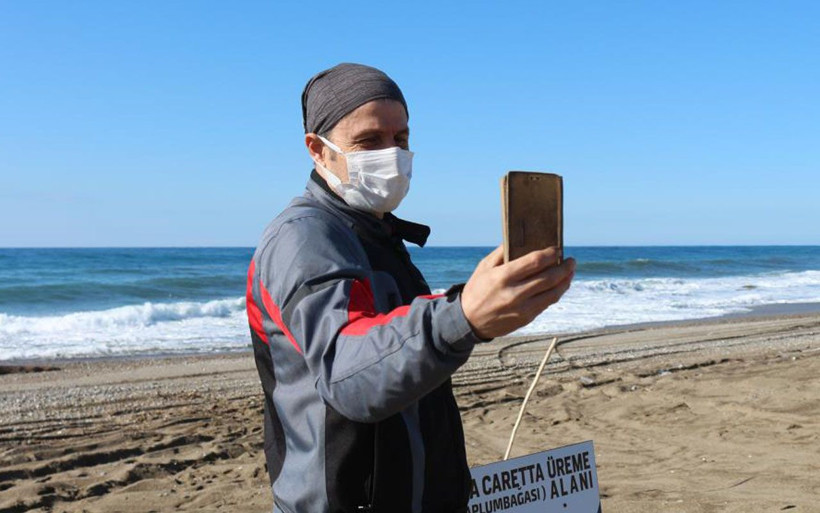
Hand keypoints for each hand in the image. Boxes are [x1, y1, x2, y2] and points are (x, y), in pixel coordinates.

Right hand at [460, 245, 574, 339]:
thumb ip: (502, 253)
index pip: (535, 262)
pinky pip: (546, 304)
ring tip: (570, 273)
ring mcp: (522, 308)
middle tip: (571, 260)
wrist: (468, 321)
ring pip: (552, 293)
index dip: (550, 254)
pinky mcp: (525, 319)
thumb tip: (522, 240)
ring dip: (565, 282)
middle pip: (549, 278)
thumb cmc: (477, 289)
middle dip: (564, 267)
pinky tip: (558, 286)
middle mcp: (514, 293)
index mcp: (503, 276)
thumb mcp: (484, 267)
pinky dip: (555, 293)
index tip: (557, 250)